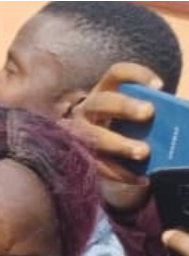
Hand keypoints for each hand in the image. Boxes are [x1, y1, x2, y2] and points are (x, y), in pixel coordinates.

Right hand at [62, 62, 162, 194]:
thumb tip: (178, 116)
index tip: (159, 87)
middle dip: (124, 106)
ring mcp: (78, 135)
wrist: (88, 146)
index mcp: (103, 91)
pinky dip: (121, 174)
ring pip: (95, 138)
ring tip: (144, 152)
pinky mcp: (80, 159)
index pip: (117, 74)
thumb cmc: (120, 124)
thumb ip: (150, 109)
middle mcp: (86, 110)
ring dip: (120, 144)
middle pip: (102, 102)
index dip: (137, 75)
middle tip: (149, 112)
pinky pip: (99, 167)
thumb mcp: (131, 111)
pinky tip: (143, 179)